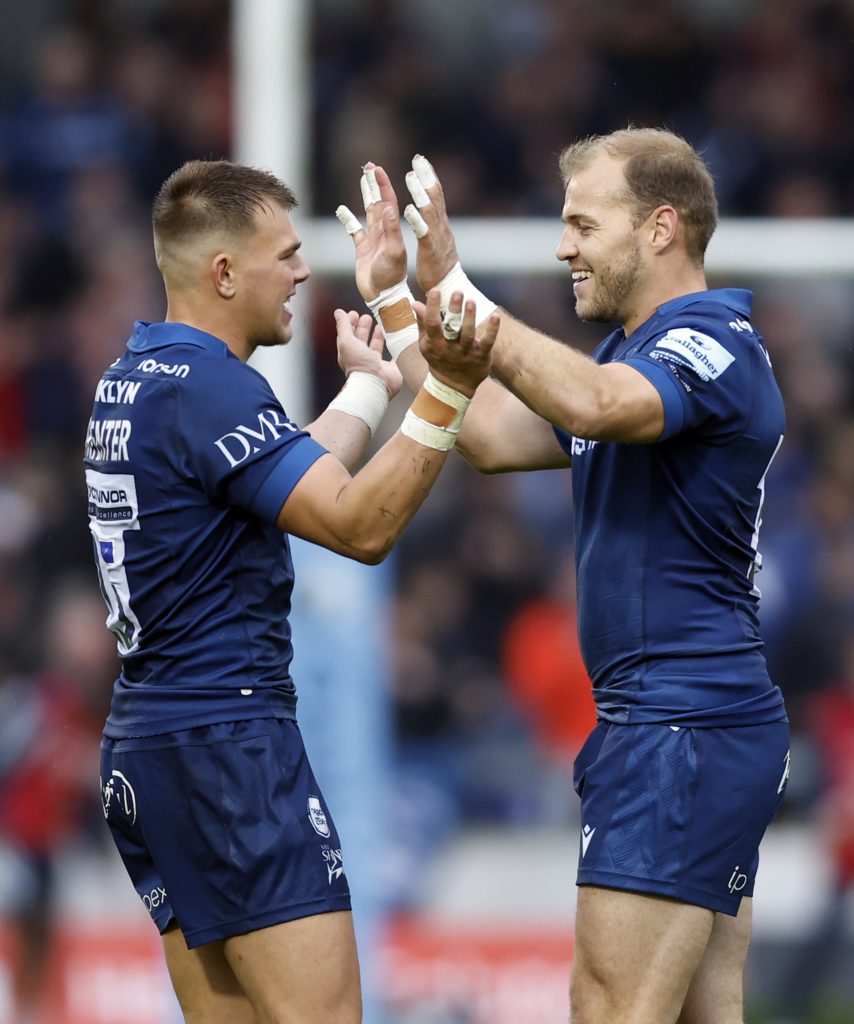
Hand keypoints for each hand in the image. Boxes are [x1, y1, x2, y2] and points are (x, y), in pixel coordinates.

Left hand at [334, 309, 402, 398]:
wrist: (375, 383)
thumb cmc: (359, 365)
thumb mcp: (346, 341)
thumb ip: (343, 326)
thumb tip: (338, 313)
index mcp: (350, 352)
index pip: (349, 335)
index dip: (351, 323)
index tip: (354, 313)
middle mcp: (362, 358)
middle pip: (362, 340)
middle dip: (364, 328)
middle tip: (367, 317)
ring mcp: (375, 364)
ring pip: (376, 347)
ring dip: (377, 337)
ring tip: (380, 326)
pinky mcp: (389, 368)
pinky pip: (392, 357)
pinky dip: (393, 350)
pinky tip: (394, 343)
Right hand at [336, 164, 407, 301]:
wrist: (383, 296)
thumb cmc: (391, 277)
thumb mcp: (394, 252)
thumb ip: (391, 230)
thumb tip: (388, 207)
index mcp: (391, 230)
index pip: (388, 201)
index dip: (383, 184)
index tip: (378, 169)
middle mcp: (383, 232)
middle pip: (378, 201)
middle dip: (374, 184)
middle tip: (369, 166)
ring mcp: (372, 240)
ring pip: (368, 212)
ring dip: (366, 196)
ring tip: (363, 180)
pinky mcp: (362, 250)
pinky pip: (354, 231)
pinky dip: (348, 220)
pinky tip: (341, 210)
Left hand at [403, 155, 459, 292]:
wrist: (447, 287)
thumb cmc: (439, 265)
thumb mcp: (438, 238)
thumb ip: (434, 222)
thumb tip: (431, 208)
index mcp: (440, 223)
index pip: (436, 194)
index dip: (429, 176)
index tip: (421, 160)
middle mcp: (441, 226)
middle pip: (435, 196)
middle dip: (426, 177)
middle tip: (417, 159)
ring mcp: (436, 236)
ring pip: (429, 210)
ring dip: (420, 192)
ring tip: (410, 177)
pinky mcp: (430, 250)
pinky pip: (423, 232)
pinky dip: (417, 219)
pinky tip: (408, 209)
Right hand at [413, 290, 498, 397]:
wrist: (453, 386)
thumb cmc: (439, 358)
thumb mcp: (426, 343)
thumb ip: (423, 323)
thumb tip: (415, 303)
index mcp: (435, 344)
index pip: (432, 324)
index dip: (432, 307)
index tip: (435, 290)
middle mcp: (450, 348)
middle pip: (451, 327)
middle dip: (454, 310)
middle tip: (457, 292)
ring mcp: (466, 352)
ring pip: (468, 334)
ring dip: (470, 317)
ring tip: (471, 301)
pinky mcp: (481, 356)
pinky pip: (488, 342)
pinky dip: (492, 330)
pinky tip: (495, 316)